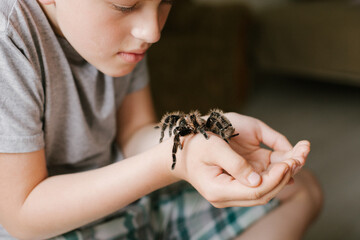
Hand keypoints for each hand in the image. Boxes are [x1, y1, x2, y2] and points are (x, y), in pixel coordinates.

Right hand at [167, 112, 309, 207]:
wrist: (181, 152)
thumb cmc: (194, 145)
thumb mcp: (212, 147)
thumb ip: (235, 164)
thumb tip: (259, 180)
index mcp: (218, 190)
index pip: (255, 192)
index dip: (275, 178)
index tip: (289, 161)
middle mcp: (228, 195)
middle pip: (264, 193)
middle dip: (286, 175)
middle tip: (301, 155)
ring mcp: (234, 191)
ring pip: (267, 188)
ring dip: (286, 172)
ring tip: (302, 152)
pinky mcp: (240, 183)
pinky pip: (262, 181)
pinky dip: (278, 171)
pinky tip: (291, 158)